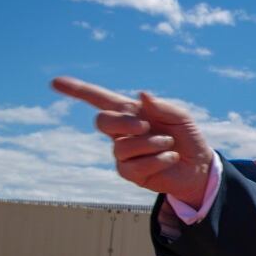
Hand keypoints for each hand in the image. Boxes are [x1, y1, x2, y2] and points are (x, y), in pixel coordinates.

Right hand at [51, 77, 213, 206]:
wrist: (200, 167)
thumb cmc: (188, 138)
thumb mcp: (181, 118)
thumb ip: (163, 106)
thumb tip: (141, 95)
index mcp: (132, 113)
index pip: (99, 99)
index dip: (77, 90)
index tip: (55, 82)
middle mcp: (123, 132)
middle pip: (102, 121)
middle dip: (123, 122)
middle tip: (146, 126)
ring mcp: (124, 153)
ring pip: (122, 146)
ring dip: (151, 143)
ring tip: (169, 144)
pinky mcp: (130, 173)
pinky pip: (135, 165)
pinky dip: (157, 160)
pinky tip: (170, 158)